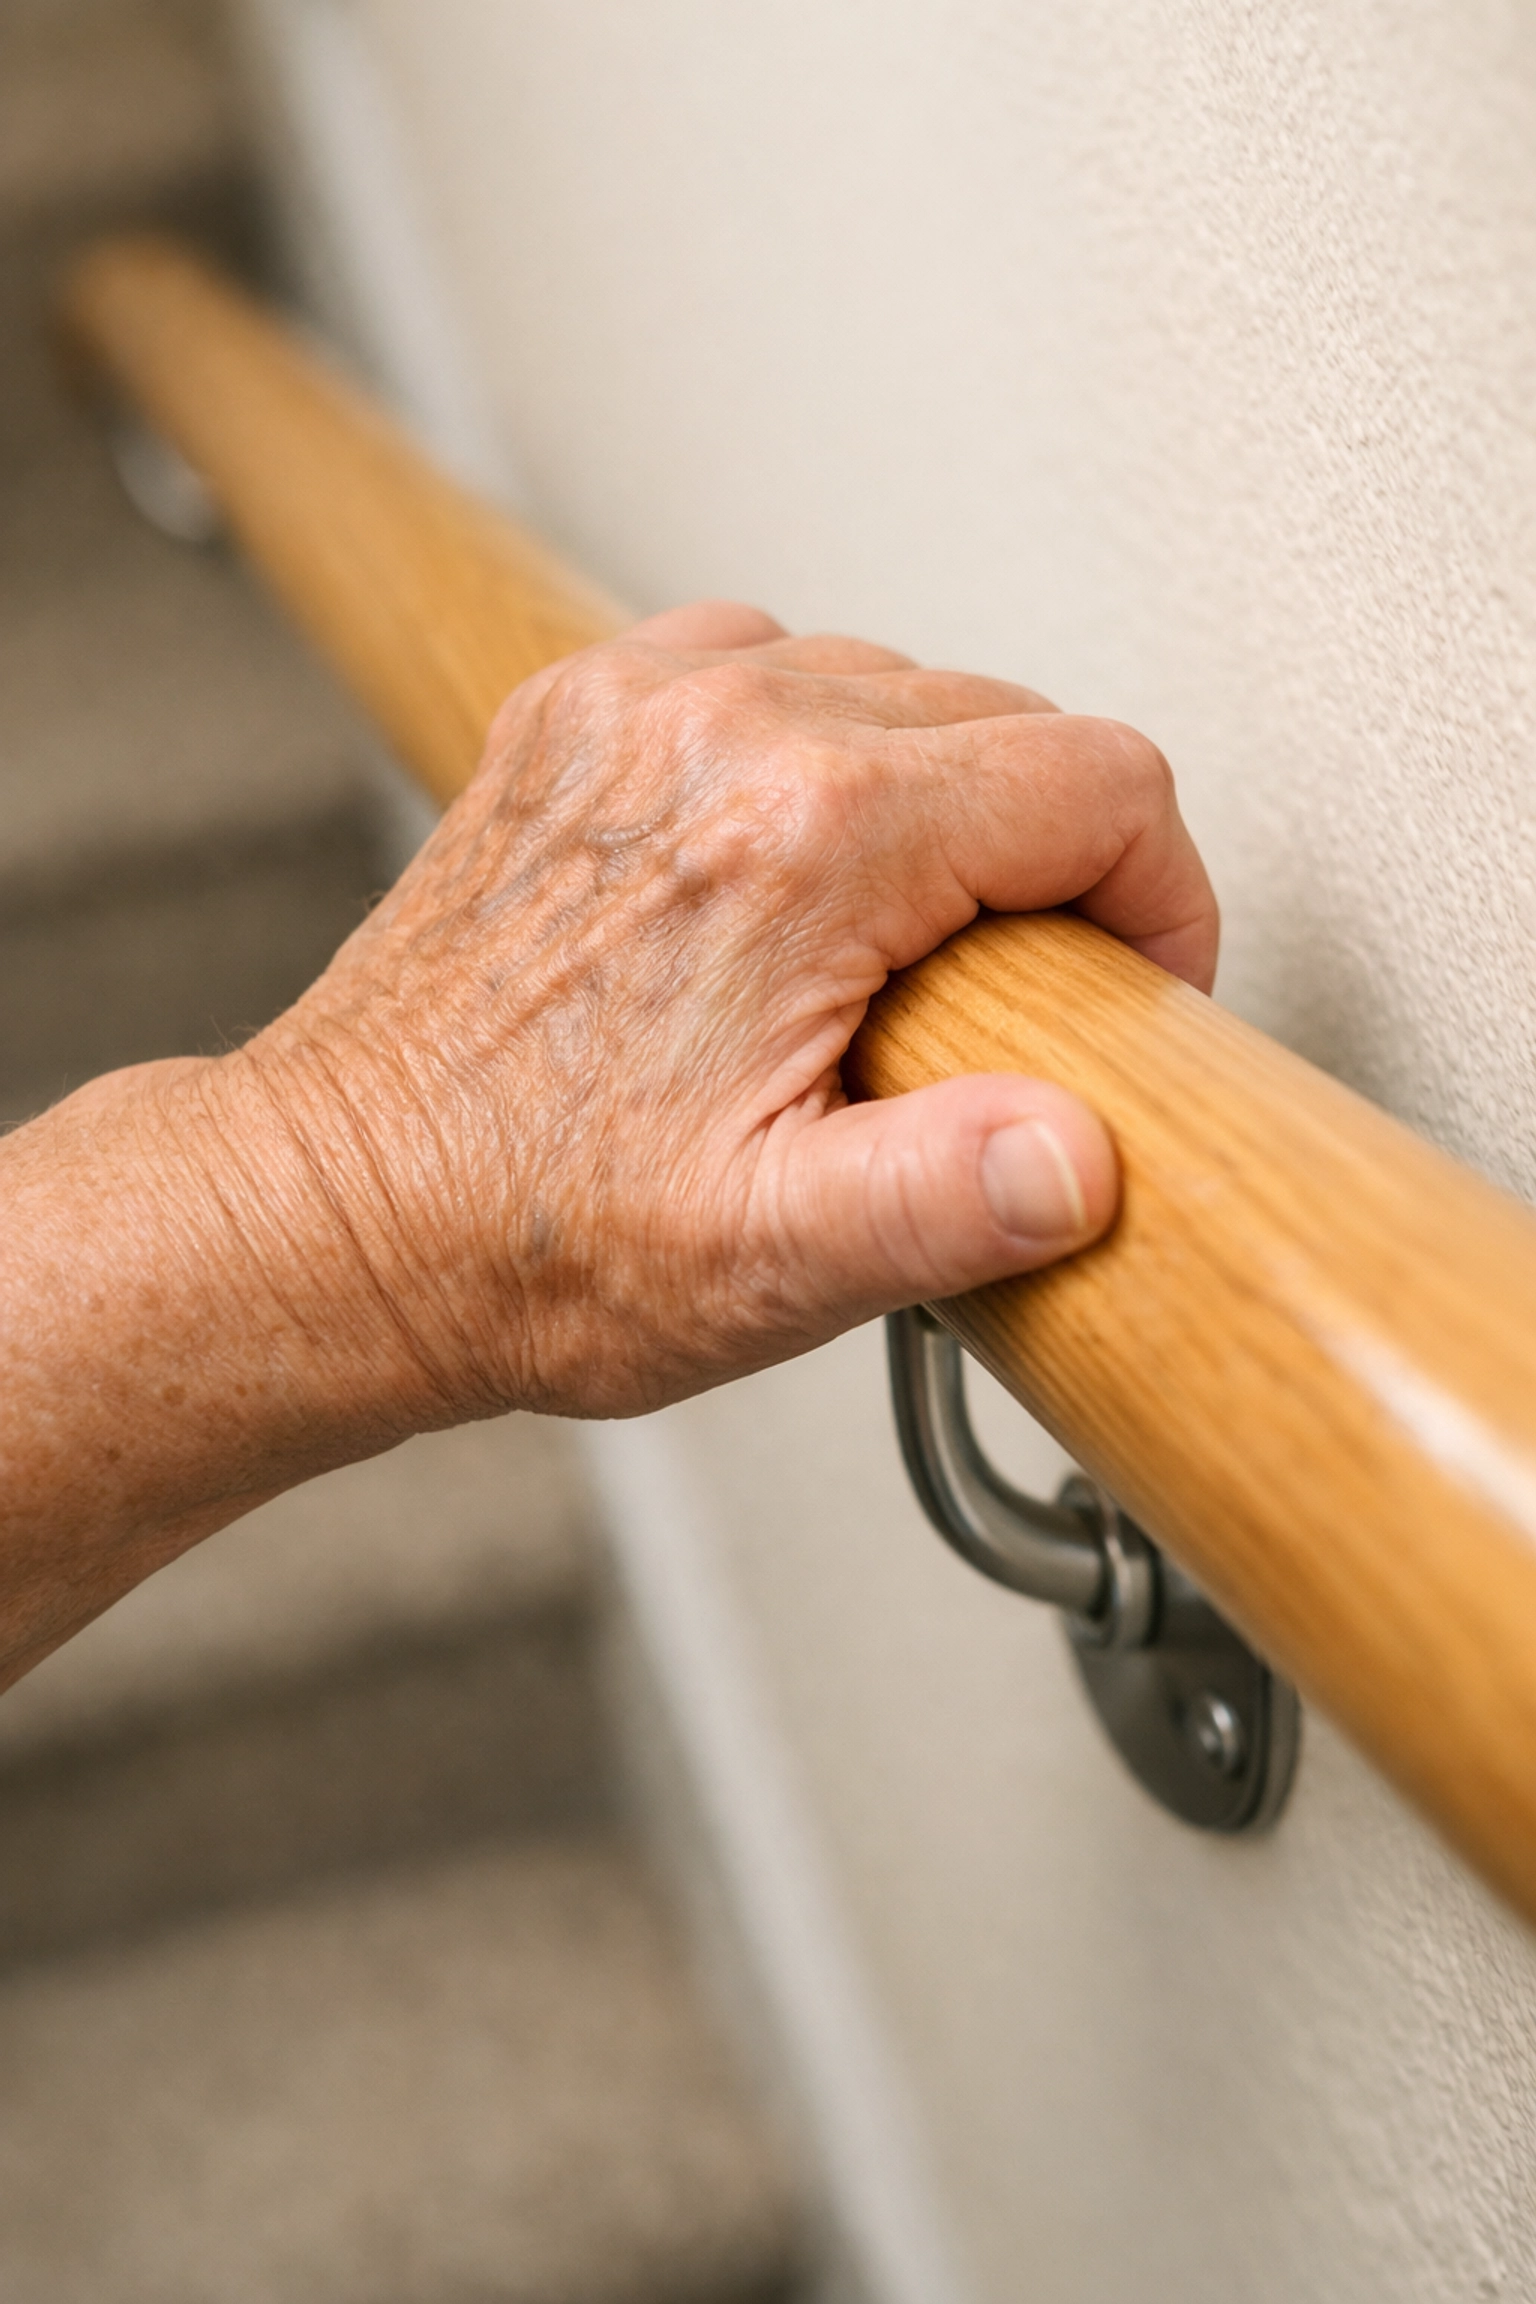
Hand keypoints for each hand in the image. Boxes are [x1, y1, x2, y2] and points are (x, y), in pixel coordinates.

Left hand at [247, 601, 1216, 1422]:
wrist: (340, 1214)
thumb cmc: (528, 1243)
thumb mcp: (767, 1265)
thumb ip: (945, 1202)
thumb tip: (1081, 1155)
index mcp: (803, 840)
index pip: (1096, 781)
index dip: (1161, 892)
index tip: (1138, 984)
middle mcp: (719, 729)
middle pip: (1007, 721)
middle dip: (1054, 855)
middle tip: (1021, 997)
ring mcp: (634, 706)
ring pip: (893, 682)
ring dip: (939, 795)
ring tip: (905, 940)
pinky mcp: (576, 717)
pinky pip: (766, 667)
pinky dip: (816, 745)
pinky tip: (796, 864)